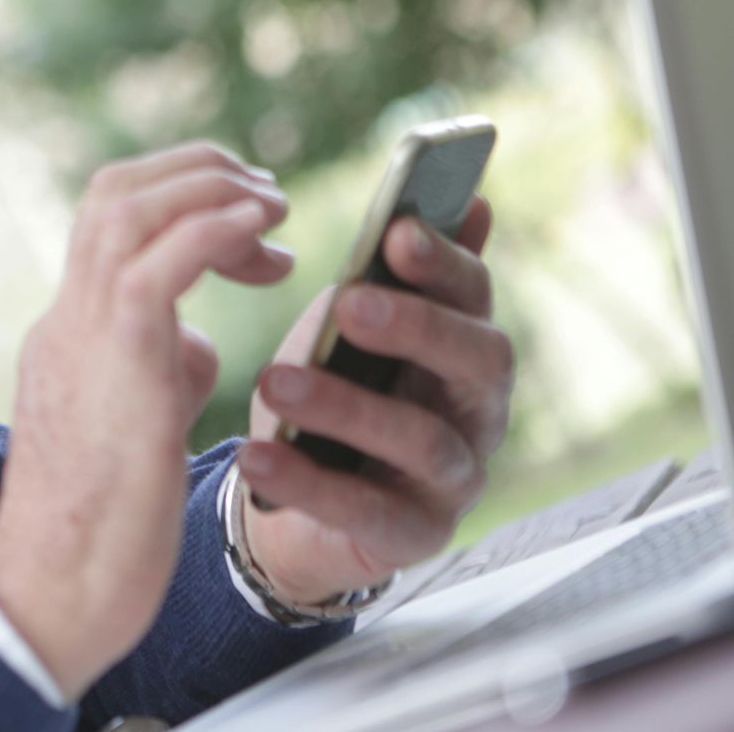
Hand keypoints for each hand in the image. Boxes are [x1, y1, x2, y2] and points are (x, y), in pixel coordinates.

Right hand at [0, 143, 292, 699]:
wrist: (57, 591)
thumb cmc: (101, 530)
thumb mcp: (137, 424)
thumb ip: (161, 368)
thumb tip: (200, 340)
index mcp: (70, 332)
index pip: (111, 222)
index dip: (182, 198)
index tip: (249, 225)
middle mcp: (67, 318)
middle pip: (114, 190)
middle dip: (198, 171)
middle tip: (269, 196)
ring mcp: (81, 334)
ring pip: (127, 207)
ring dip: (211, 188)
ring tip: (275, 207)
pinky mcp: (115, 363)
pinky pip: (158, 264)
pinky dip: (213, 230)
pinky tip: (265, 235)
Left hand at [239, 198, 512, 603]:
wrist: (297, 502)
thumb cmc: (336, 392)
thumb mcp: (354, 328)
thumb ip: (400, 275)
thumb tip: (471, 198)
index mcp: (464, 343)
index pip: (474, 293)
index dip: (442, 261)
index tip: (395, 232)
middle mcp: (477, 409)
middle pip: (477, 361)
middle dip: (415, 327)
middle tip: (350, 304)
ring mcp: (455, 478)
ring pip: (420, 439)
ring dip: (346, 407)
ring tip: (276, 384)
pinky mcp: (414, 536)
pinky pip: (366, 510)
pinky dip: (308, 482)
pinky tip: (257, 456)